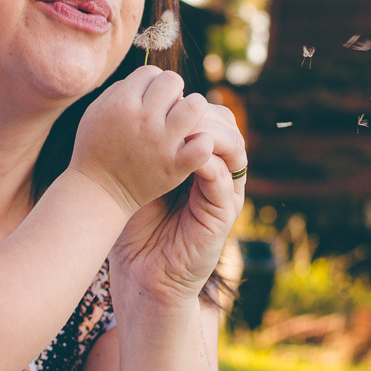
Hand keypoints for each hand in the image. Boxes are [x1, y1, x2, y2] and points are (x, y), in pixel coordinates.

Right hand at [70, 66, 212, 214]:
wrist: (97, 191)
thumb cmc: (96, 147)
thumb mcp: (97, 110)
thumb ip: (122, 88)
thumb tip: (151, 77)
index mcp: (122, 103)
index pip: (151, 71)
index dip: (150, 82)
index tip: (147, 99)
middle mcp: (143, 119)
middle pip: (173, 81)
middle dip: (172, 91)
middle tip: (167, 108)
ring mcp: (161, 143)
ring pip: (195, 105)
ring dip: (192, 110)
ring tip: (184, 121)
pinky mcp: (175, 167)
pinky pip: (203, 144)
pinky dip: (201, 143)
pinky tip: (190, 146)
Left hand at [110, 103, 246, 306]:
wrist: (141, 272)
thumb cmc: (135, 224)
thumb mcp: (140, 175)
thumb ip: (146, 145)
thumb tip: (136, 101)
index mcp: (199, 160)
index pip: (210, 118)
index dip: (193, 104)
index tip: (166, 97)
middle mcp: (217, 173)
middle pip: (227, 127)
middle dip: (204, 114)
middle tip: (179, 109)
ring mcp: (224, 193)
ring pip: (235, 148)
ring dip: (211, 133)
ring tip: (185, 129)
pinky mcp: (223, 214)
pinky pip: (225, 180)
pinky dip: (209, 163)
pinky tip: (188, 156)